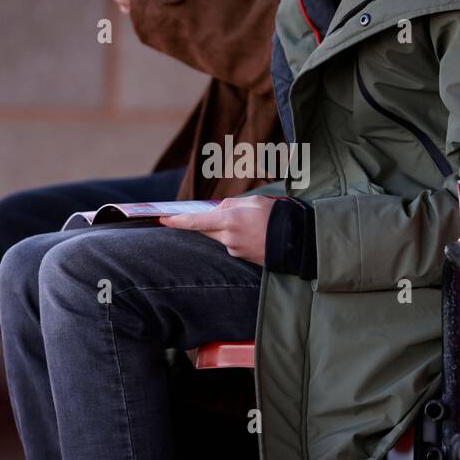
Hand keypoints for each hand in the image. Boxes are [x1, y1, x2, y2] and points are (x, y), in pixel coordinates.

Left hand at [158, 196, 274, 264]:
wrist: (297, 240)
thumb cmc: (276, 216)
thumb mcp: (253, 201)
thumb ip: (230, 204)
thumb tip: (216, 211)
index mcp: (230, 220)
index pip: (196, 222)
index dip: (177, 221)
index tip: (163, 219)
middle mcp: (229, 238)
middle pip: (206, 229)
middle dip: (208, 220)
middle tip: (226, 213)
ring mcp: (235, 250)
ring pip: (221, 236)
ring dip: (228, 227)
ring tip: (252, 223)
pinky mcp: (242, 258)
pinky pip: (232, 244)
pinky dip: (237, 236)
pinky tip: (254, 233)